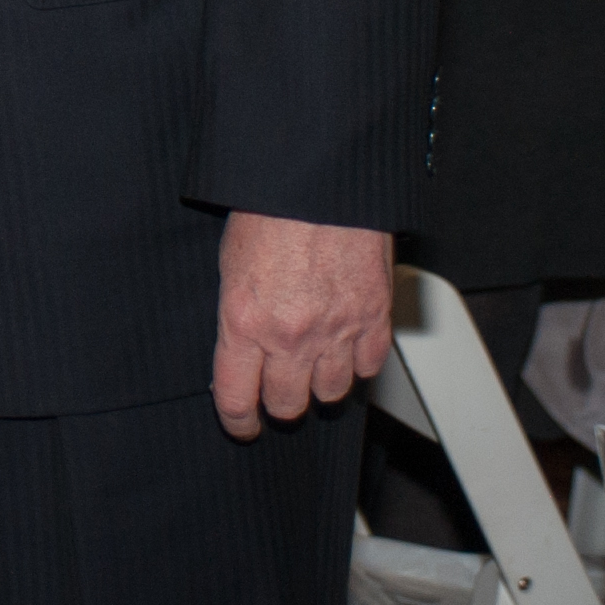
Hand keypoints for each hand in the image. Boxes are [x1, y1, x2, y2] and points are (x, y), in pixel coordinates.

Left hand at [211, 211, 392, 439]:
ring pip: (332, 393)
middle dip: (279, 403)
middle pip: (288, 405)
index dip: (238, 422)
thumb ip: (238, 317)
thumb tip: (241, 352)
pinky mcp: (374, 316)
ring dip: (320, 386)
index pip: (237, 399)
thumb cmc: (269, 210)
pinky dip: (358, 363)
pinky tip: (346, 348)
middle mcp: (290, 335)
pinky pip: (369, 365)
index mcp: (244, 322)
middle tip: (278, 391)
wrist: (318, 179)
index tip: (242, 425)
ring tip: (313, 369)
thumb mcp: (230, 266)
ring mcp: (336, 329)